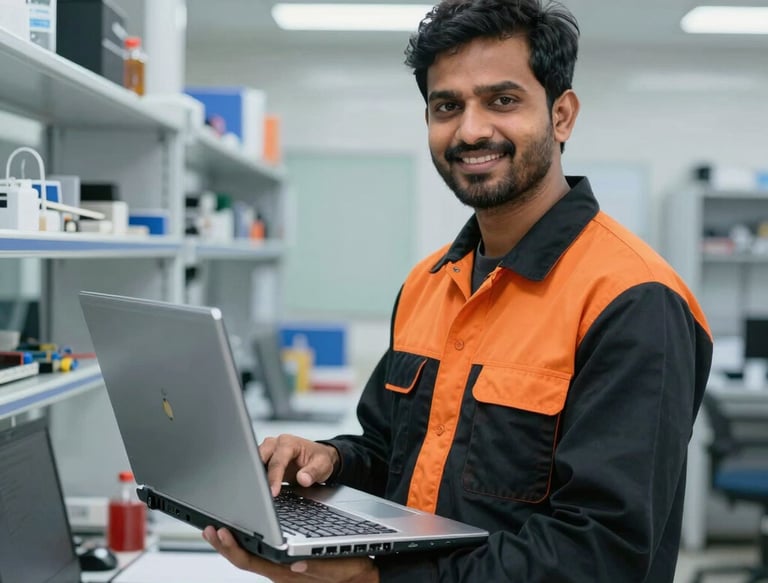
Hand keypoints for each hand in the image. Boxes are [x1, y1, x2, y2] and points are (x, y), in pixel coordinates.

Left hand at [203, 526, 378, 582]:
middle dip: (224, 544)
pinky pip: (259, 554)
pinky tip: (240, 532)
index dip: (235, 547)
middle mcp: (280, 572)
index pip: (253, 561)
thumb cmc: (352, 571)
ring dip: (231, 543)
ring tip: (215, 528)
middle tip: (208, 528)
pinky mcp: (284, 563)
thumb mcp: (341, 567)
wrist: (362, 578)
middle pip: (245, 559)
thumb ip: (319, 567)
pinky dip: (245, 542)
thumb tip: (296, 564)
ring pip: (250, 556)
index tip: (222, 532)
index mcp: (289, 572)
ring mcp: (280, 568)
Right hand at [260, 434, 339, 496]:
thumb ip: (313, 472)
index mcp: (289, 443)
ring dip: (256, 475)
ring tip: (259, 491)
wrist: (318, 456)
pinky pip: (257, 466)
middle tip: (261, 492)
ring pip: (256, 461)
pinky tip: (260, 487)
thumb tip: (303, 479)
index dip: (275, 477)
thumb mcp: (323, 465)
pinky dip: (257, 476)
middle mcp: (277, 443)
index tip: (273, 491)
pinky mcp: (266, 459)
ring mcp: (269, 450)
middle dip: (259, 474)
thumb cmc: (319, 458)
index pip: (278, 461)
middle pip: (261, 457)